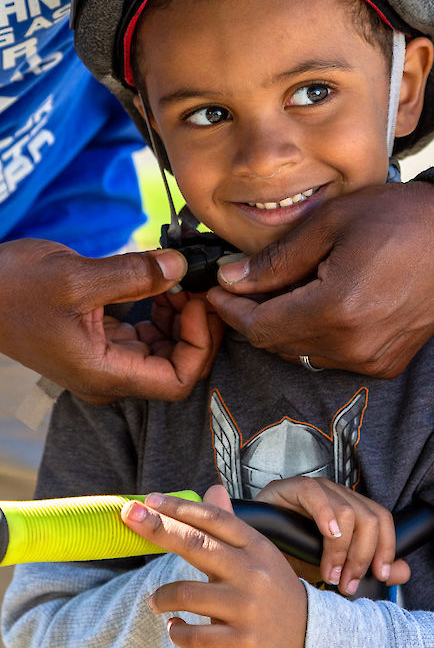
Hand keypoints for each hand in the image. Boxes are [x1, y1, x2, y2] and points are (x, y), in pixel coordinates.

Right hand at [0, 238, 222, 401]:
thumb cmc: (13, 289)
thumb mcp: (76, 277)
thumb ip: (134, 275)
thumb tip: (180, 267)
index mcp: (104, 372)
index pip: (177, 380)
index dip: (200, 345)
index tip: (198, 303)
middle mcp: (108, 374)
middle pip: (176, 366)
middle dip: (195, 328)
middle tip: (198, 287)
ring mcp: (104, 359)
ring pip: (163, 350)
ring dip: (179, 317)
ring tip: (178, 280)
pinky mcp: (99, 341)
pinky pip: (145, 336)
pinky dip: (160, 312)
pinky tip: (159, 285)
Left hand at [121, 487, 306, 647]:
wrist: (307, 633)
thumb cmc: (272, 586)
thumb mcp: (258, 551)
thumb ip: (230, 524)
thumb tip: (212, 487)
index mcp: (255, 545)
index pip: (214, 519)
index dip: (180, 506)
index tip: (151, 499)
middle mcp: (252, 572)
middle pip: (196, 545)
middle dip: (158, 528)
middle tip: (130, 515)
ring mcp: (246, 608)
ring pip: (187, 594)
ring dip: (162, 597)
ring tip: (155, 601)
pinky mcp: (241, 643)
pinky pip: (195, 637)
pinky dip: (177, 632)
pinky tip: (175, 627)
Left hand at [207, 183, 433, 377]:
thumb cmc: (396, 218)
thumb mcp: (328, 224)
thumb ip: (275, 261)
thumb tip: (230, 280)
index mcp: (336, 310)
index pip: (260, 327)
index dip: (231, 310)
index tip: (215, 289)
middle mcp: (354, 347)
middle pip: (277, 345)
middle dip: (253, 316)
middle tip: (242, 284)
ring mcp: (374, 360)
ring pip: (302, 354)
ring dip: (283, 326)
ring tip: (282, 288)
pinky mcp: (388, 364)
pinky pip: (331, 358)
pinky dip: (313, 336)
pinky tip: (316, 302)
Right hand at [256, 476, 409, 593]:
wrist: (256, 544)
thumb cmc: (293, 551)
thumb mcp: (335, 564)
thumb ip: (367, 566)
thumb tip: (402, 570)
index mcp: (351, 508)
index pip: (382, 518)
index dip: (386, 547)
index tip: (380, 575)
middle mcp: (337, 494)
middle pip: (368, 518)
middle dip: (361, 556)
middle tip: (346, 582)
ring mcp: (317, 488)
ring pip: (347, 510)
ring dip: (341, 549)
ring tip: (329, 573)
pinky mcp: (292, 486)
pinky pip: (315, 494)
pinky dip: (325, 514)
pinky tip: (326, 534)